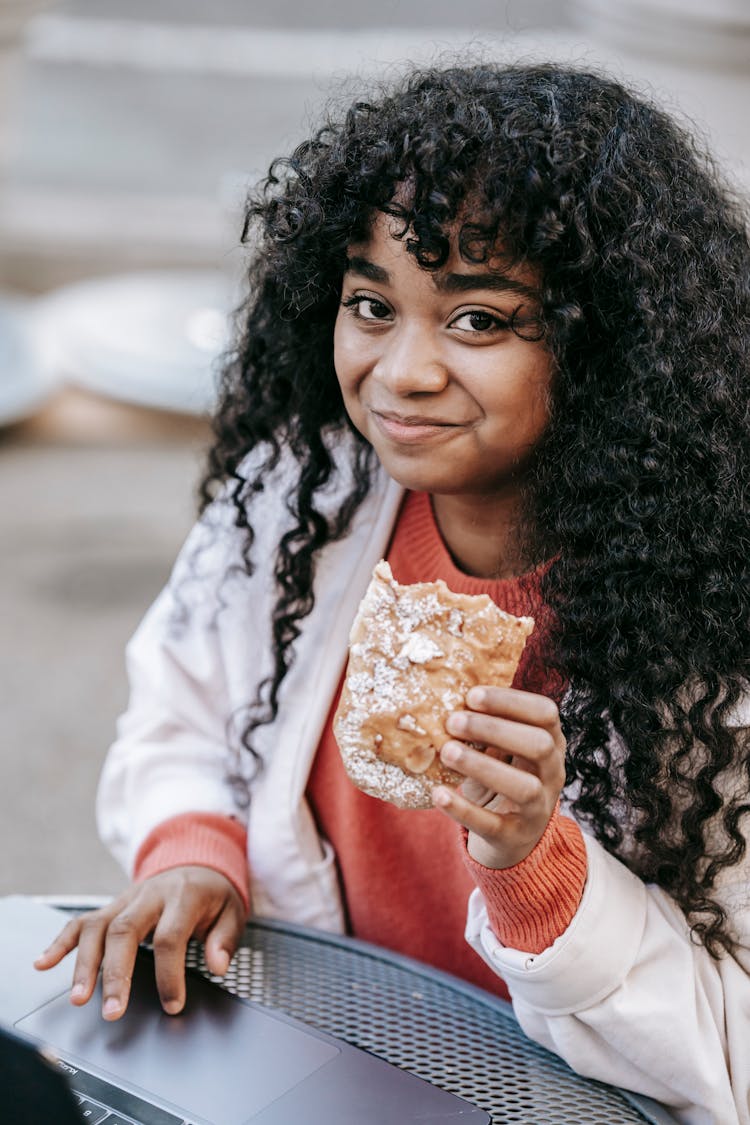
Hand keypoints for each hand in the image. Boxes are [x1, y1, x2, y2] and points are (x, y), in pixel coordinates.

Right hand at [34, 866, 246, 1019]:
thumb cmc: (212, 894)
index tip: (172, 1005)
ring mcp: (126, 899)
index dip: (169, 974)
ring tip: (78, 998)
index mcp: (183, 896)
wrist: (195, 862)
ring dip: (84, 964)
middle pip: (125, 931)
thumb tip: (217, 965)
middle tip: (112, 1010)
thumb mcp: (232, 911)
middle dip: (116, 974)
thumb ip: (224, 939)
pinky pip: (81, 921)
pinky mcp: (110, 906)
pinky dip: (60, 942)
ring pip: (98, 927)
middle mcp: (149, 895)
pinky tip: (44, 964)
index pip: (170, 936)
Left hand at [433, 686, 565, 868]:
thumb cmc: (502, 776)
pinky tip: (439, 793)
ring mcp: (539, 808)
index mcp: (552, 742)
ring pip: (525, 788)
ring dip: (482, 767)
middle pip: (539, 745)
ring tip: (446, 752)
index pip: (545, 713)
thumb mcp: (502, 749)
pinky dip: (464, 809)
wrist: (513, 837)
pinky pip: (492, 825)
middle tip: (452, 721)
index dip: (511, 701)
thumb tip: (446, 697)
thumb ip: (487, 727)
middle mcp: (553, 773)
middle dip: (495, 729)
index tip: (471, 695)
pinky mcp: (515, 837)